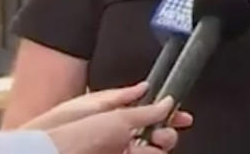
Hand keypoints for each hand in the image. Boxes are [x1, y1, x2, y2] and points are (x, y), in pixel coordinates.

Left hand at [47, 96, 191, 153]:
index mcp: (110, 114)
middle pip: (152, 133)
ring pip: (150, 150)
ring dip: (160, 146)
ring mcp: (115, 152)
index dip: (166, 112)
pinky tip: (149, 152)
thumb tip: (167, 101)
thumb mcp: (113, 114)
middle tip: (165, 134)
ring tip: (156, 144)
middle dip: (166, 131)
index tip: (182, 115)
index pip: (146, 111)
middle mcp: (113, 135)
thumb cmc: (67, 133)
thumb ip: (144, 108)